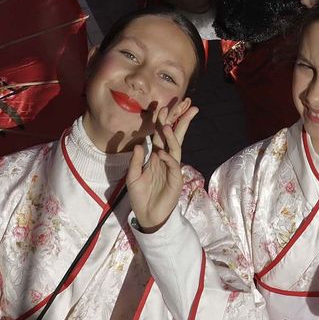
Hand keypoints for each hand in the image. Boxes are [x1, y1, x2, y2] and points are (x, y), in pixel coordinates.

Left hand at [125, 98, 197, 234]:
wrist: (148, 216)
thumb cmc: (140, 196)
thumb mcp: (132, 177)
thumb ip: (136, 161)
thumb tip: (140, 145)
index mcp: (156, 155)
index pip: (161, 134)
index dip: (163, 120)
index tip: (164, 106)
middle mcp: (166, 158)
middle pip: (175, 135)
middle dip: (180, 119)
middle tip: (186, 104)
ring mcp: (172, 168)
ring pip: (176, 147)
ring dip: (173, 136)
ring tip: (168, 126)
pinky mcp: (176, 179)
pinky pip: (173, 166)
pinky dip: (169, 159)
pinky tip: (162, 154)